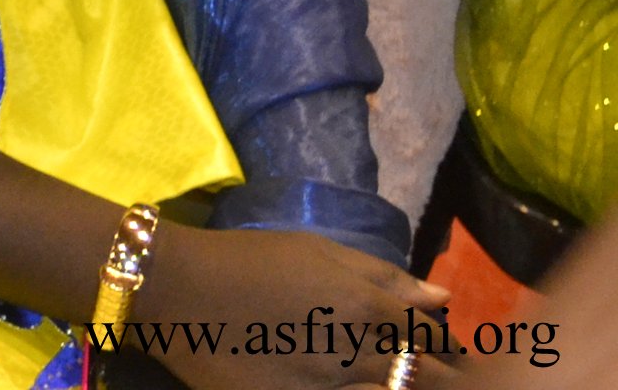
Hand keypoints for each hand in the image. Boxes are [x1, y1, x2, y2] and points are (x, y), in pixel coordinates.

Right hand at [130, 222, 459, 389]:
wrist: (177, 288)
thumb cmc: (247, 259)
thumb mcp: (314, 250)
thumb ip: (382, 274)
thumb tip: (441, 297)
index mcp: (364, 304)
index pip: (432, 337)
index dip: (447, 349)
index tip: (447, 355)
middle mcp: (354, 347)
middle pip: (420, 377)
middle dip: (434, 378)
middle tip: (425, 374)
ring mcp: (326, 383)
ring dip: (394, 387)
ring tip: (379, 377)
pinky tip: (349, 387)